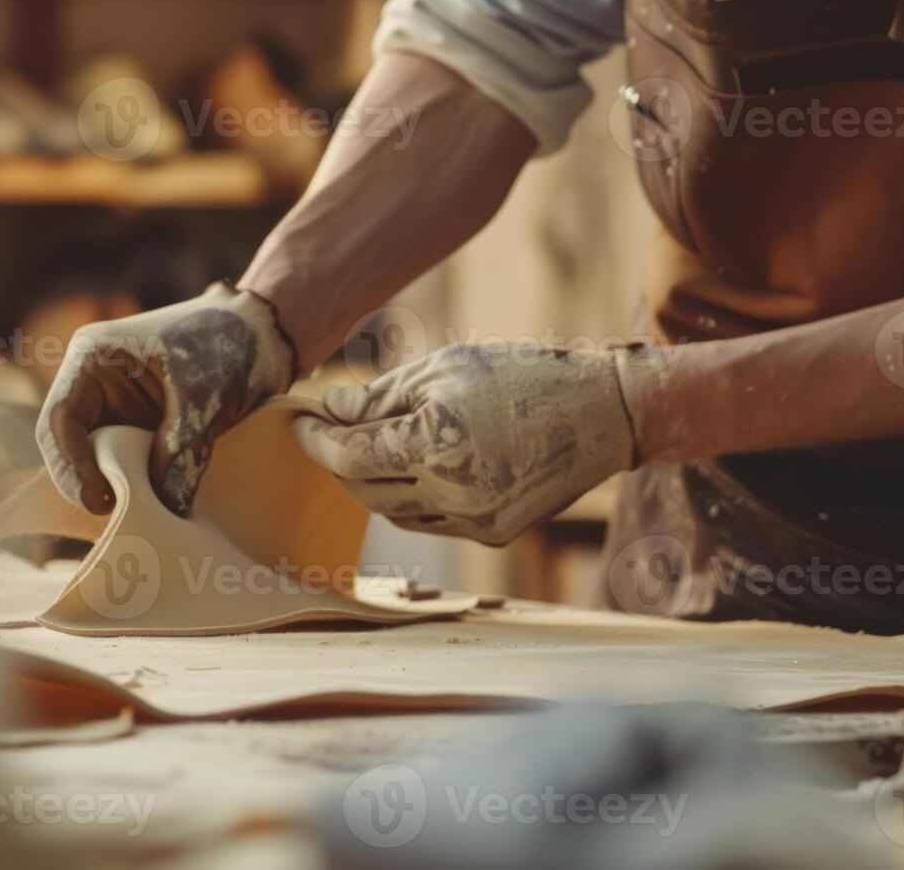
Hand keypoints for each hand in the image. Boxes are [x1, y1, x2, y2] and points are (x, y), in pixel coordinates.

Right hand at [36, 283, 293, 515]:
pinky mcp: (143, 432)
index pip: (62, 418)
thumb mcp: (200, 391)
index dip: (72, 462)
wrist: (262, 336)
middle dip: (84, 482)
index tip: (97, 498)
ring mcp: (118, 411)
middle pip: (69, 444)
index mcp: (93, 359)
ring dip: (112, 488)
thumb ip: (179, 445)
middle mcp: (96, 387)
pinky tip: (156, 506)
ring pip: (97, 460)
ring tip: (136, 515)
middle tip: (112, 514)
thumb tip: (165, 505)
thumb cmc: (224, 341)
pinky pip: (129, 466)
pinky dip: (139, 487)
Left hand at [294, 343, 638, 543]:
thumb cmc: (523, 375)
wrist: (605, 412)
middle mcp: (454, 495)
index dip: (316, 441)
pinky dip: (413, 497)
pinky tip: (419, 464)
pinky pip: (432, 521)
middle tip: (329, 431)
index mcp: (437, 447)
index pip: (349, 456)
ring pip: (395, 512)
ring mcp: (476, 522)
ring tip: (374, 444)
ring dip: (374, 481)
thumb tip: (328, 412)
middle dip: (340, 462)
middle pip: (364, 491)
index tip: (298, 423)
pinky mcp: (495, 535)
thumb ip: (380, 397)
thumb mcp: (445, 368)